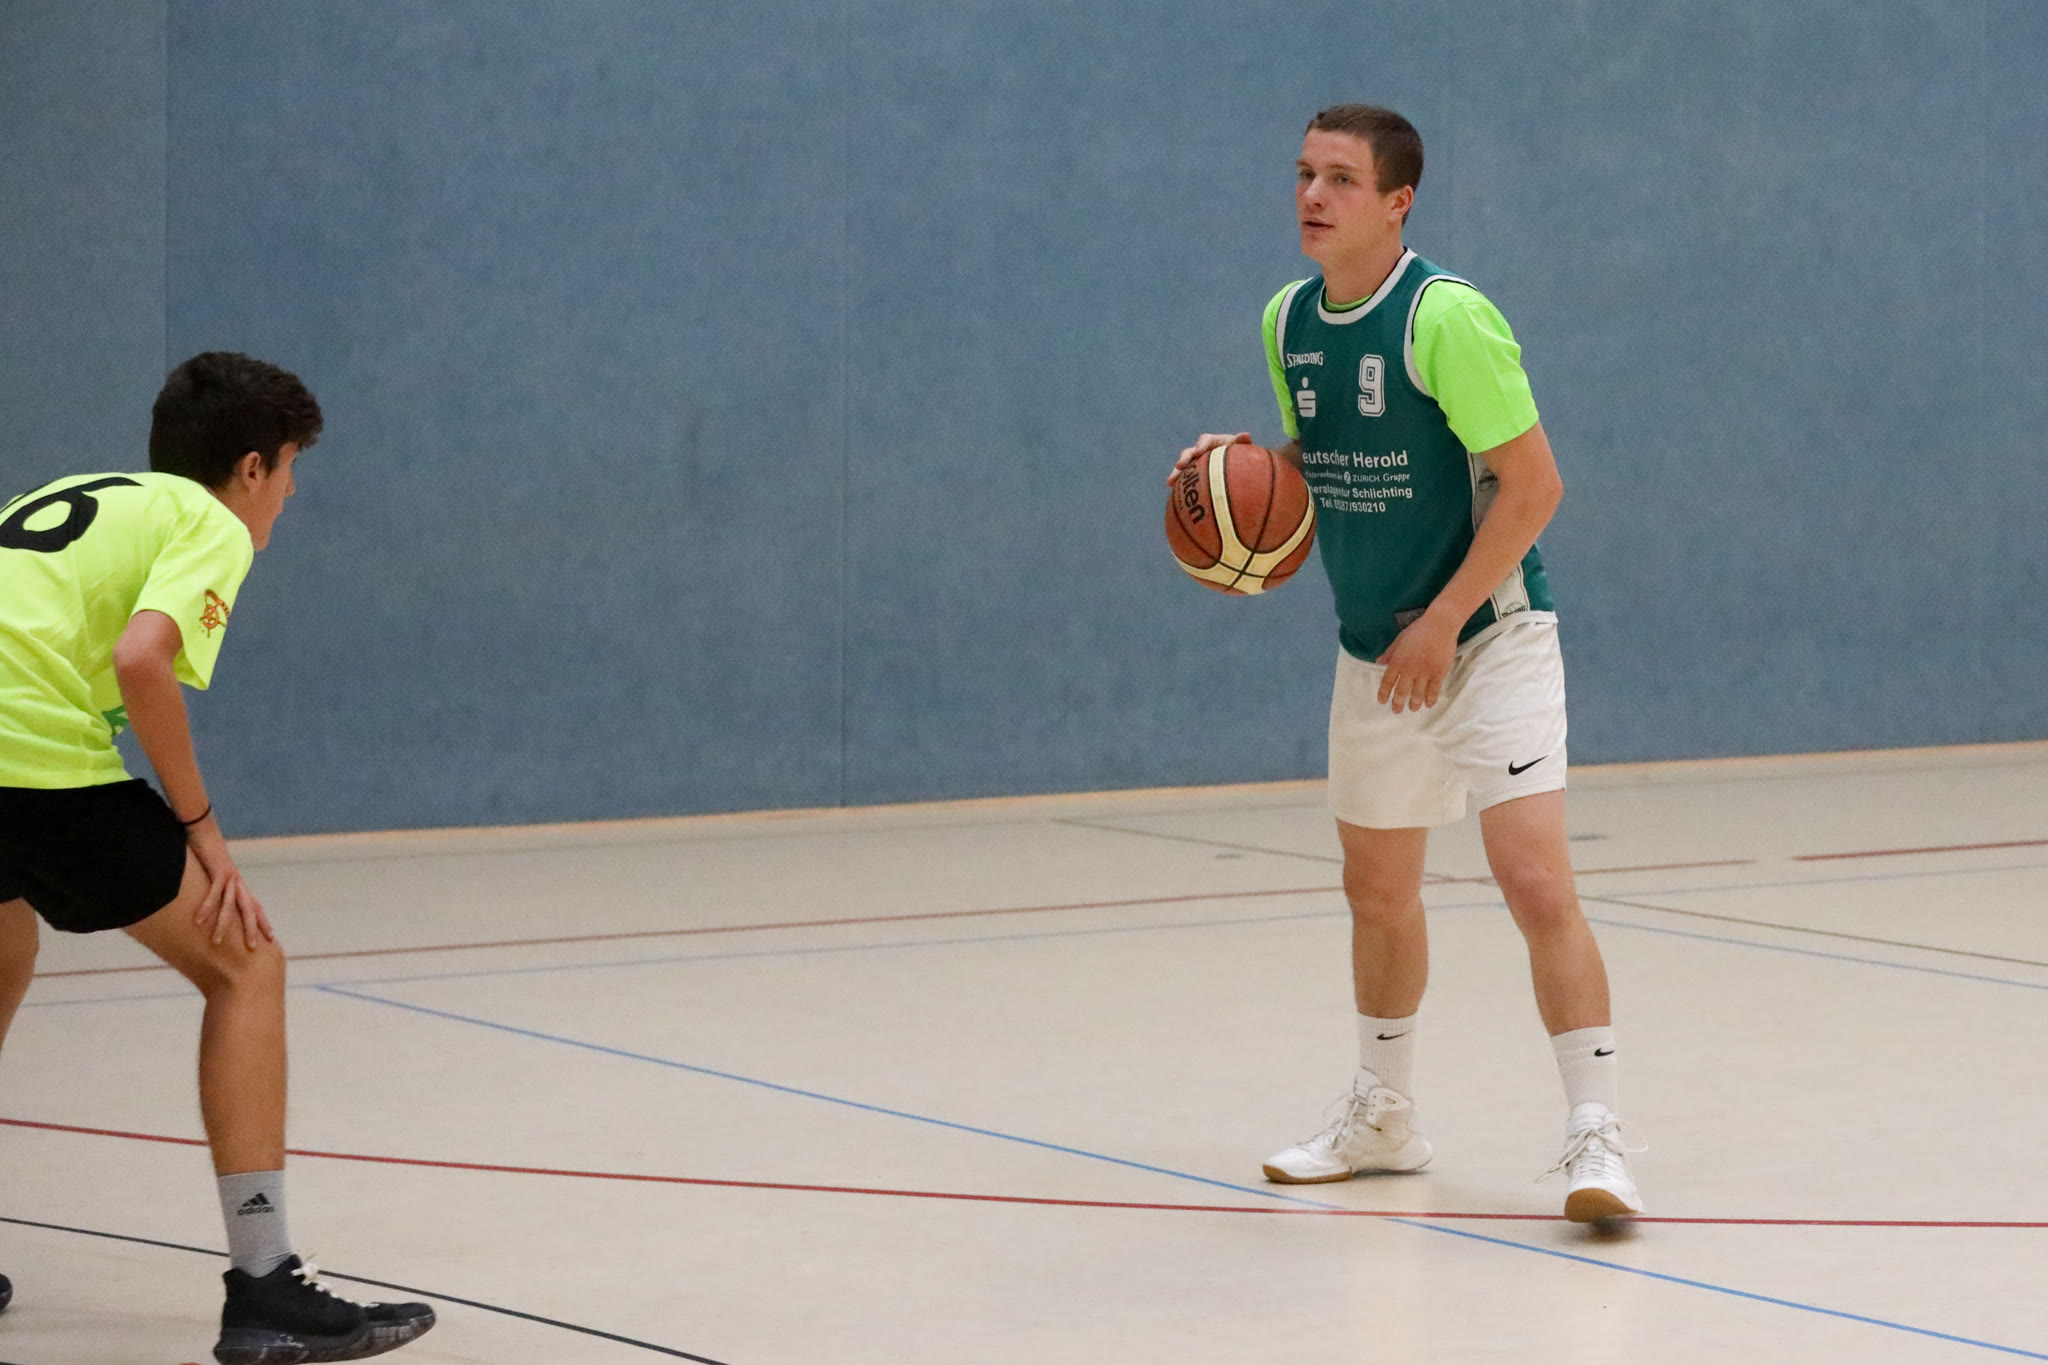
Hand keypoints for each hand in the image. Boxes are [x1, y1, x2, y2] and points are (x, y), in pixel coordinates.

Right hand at [185, 816, 274, 949]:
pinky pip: (212, 893)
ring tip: (217, 942)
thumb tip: (214, 902)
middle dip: (252, 929)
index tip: (270, 939)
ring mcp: (230, 877)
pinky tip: (199, 920)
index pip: (256, 906)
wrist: (206, 831)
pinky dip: (206, 906)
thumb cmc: (209, 854)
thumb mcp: (215, 875)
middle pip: (249, 910)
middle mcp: (239, 883)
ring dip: (223, 925)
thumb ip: (217, 888)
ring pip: (230, 905)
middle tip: (253, 948)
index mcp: (240, 885)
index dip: (263, 922)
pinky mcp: (218, 871)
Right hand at [1168, 431, 1251, 485]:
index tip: (1199, 451)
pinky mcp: (1192, 475)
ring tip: (1170, 482)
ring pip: (1183, 467)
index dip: (1201, 445)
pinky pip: (1184, 479)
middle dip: (1184, 459)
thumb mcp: (1243, 449)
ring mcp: (1195, 463)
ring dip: (1176, 473)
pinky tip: (1174, 495)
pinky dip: (1179, 485)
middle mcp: (1201, 451)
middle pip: (1190, 453)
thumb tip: (1245, 436)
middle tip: (1179, 466)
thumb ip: (1242, 442)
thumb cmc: (1241, 456)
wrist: (1237, 467)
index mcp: (1213, 442)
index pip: (1205, 440)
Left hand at [1375, 609, 1460, 713]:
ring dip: (1414, 704)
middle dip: (1398, 703)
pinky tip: (1428, 704)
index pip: (1388, 681)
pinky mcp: (1439, 673)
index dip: (1384, 693)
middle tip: (1396, 711)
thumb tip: (1378, 662)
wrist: (1440, 625)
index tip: (1382, 701)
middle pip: (1402, 691)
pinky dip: (1430, 699)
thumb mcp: (1399, 640)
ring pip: (1418, 694)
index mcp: (1398, 661)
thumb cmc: (1418, 630)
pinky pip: (1434, 690)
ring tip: (1412, 709)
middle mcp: (1410, 669)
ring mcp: (1425, 672)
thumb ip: (1389, 653)